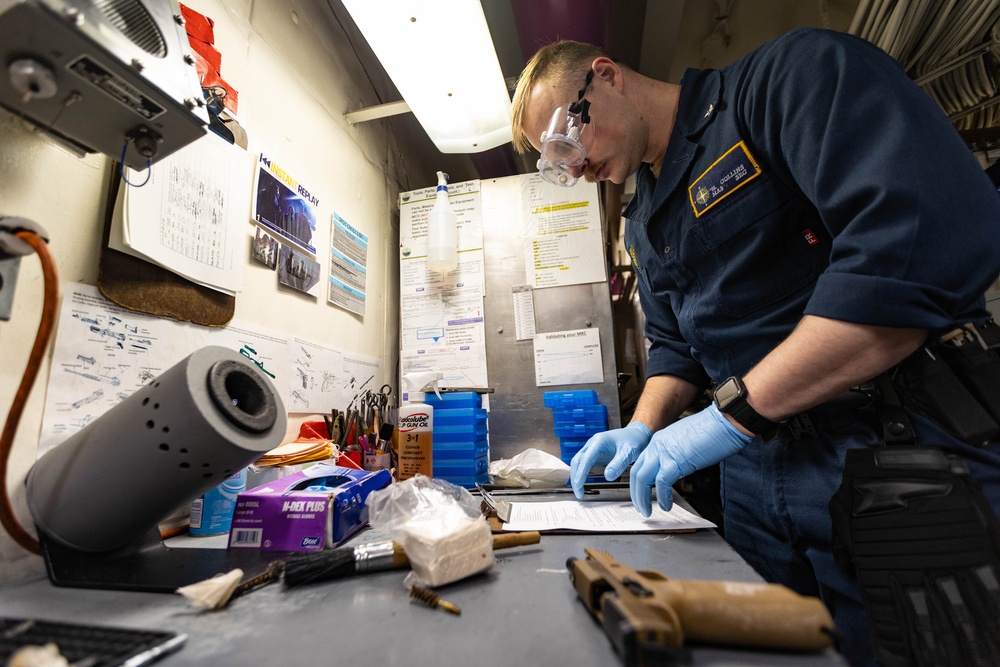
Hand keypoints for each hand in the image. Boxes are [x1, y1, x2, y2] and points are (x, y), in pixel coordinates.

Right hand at [569, 422, 652, 497]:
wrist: (637, 434)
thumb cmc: (634, 441)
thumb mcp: (629, 452)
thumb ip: (618, 464)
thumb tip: (607, 477)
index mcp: (599, 441)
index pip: (585, 459)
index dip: (580, 473)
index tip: (579, 486)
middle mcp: (592, 444)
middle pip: (577, 461)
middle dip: (575, 477)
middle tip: (579, 494)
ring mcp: (592, 448)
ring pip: (578, 463)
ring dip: (576, 476)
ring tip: (580, 492)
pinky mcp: (594, 454)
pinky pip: (583, 464)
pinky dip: (581, 474)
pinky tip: (582, 484)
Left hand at [630, 403, 751, 515]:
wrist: (724, 421)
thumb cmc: (713, 430)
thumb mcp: (686, 443)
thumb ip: (676, 455)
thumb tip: (676, 470)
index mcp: (660, 440)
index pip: (641, 463)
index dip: (639, 481)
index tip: (641, 493)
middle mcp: (658, 445)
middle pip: (637, 472)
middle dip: (636, 493)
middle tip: (641, 507)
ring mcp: (665, 452)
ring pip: (643, 479)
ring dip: (643, 498)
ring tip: (648, 510)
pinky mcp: (676, 461)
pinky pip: (662, 483)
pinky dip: (662, 497)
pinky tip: (666, 505)